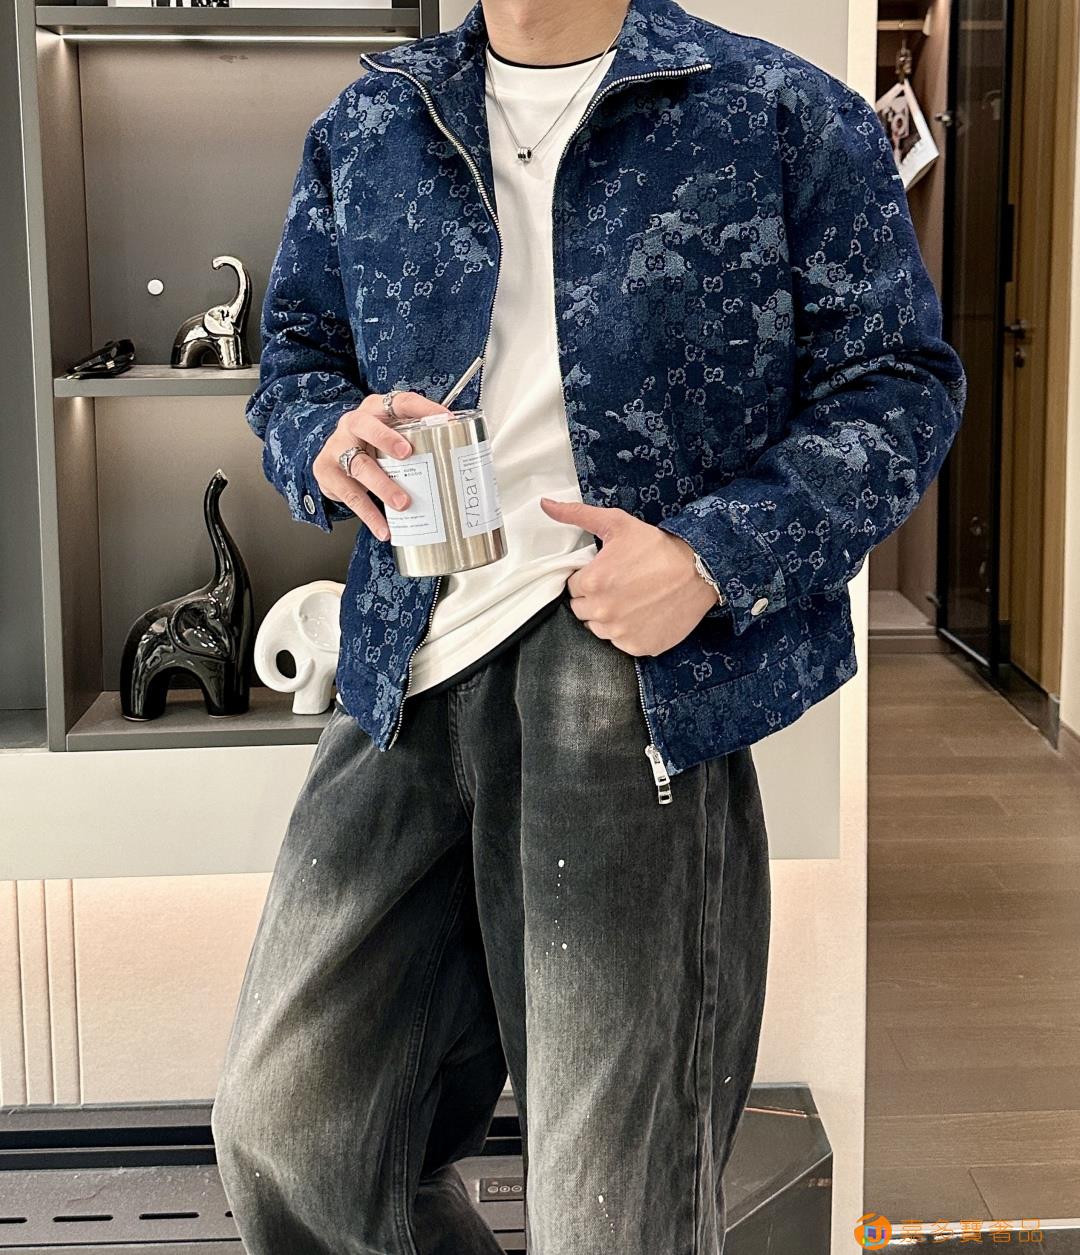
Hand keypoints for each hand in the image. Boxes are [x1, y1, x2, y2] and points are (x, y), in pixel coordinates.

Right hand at [314, 391, 449, 539]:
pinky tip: (384, 528)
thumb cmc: (372, 447)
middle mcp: (354, 424)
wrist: (332, 461)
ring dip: (382, 485)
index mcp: (376, 410)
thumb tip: (462, 460)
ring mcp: (338, 447)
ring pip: (359, 465)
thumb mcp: (391, 437)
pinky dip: (369, 514)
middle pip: (366, 426)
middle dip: (386, 439)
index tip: (445, 419)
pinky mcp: (327, 472)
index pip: (400, 402)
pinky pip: (350, 495)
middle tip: (407, 454)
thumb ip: (417, 442)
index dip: (422, 408)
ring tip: (402, 503)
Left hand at [539, 498, 721, 655]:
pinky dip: (630, 631)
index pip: (573, 588)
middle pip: (583, 610)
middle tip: (620, 584)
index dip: (589, 578)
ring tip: (632, 599)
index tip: (607, 572)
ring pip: (600, 629)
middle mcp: (603, 612)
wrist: (699, 571)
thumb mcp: (617, 523)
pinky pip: (623, 642)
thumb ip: (577, 515)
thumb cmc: (657, 546)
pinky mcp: (640, 647)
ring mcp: (621, 632)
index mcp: (591, 583)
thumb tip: (545, 504)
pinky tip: (644, 613)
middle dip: (596, 598)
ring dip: (610, 617)